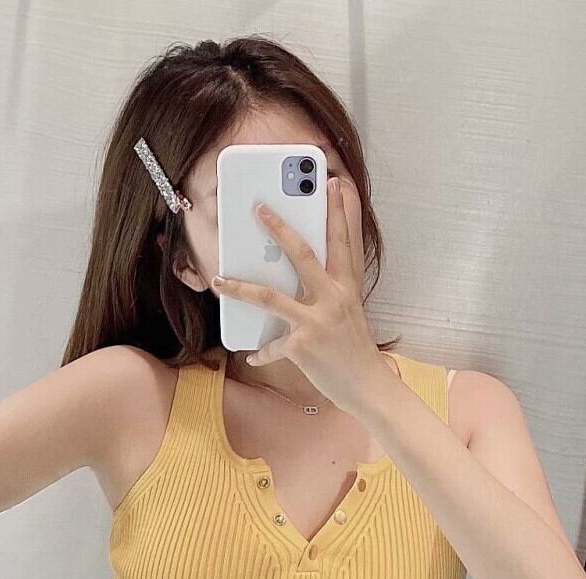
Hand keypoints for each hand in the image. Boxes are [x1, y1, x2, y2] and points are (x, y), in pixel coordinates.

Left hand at [209, 177, 398, 417]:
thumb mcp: (350, 311)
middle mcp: (333, 299)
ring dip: (239, 287)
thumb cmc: (354, 349)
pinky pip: (272, 345)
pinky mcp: (303, 346)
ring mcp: (317, 321)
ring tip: (218, 279)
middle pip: (302, 255)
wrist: (367, 387)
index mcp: (347, 287)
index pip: (343, 242)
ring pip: (270, 296)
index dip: (339, 211)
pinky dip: (260, 352)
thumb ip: (332, 289)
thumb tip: (309, 272)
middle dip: (279, 228)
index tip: (332, 184)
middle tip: (258, 208)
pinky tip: (252, 355)